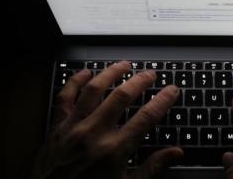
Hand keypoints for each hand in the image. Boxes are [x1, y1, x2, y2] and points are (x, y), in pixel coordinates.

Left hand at [31, 61, 182, 178]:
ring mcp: (73, 127)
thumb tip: (176, 153)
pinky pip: (65, 97)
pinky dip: (75, 82)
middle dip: (139, 81)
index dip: (162, 100)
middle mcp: (94, 134)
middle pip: (121, 97)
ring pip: (94, 89)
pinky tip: (86, 73)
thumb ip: (152, 168)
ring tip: (123, 64)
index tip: (171, 90)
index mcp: (114, 151)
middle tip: (150, 74)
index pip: (146, 117)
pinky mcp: (57, 127)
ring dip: (111, 73)